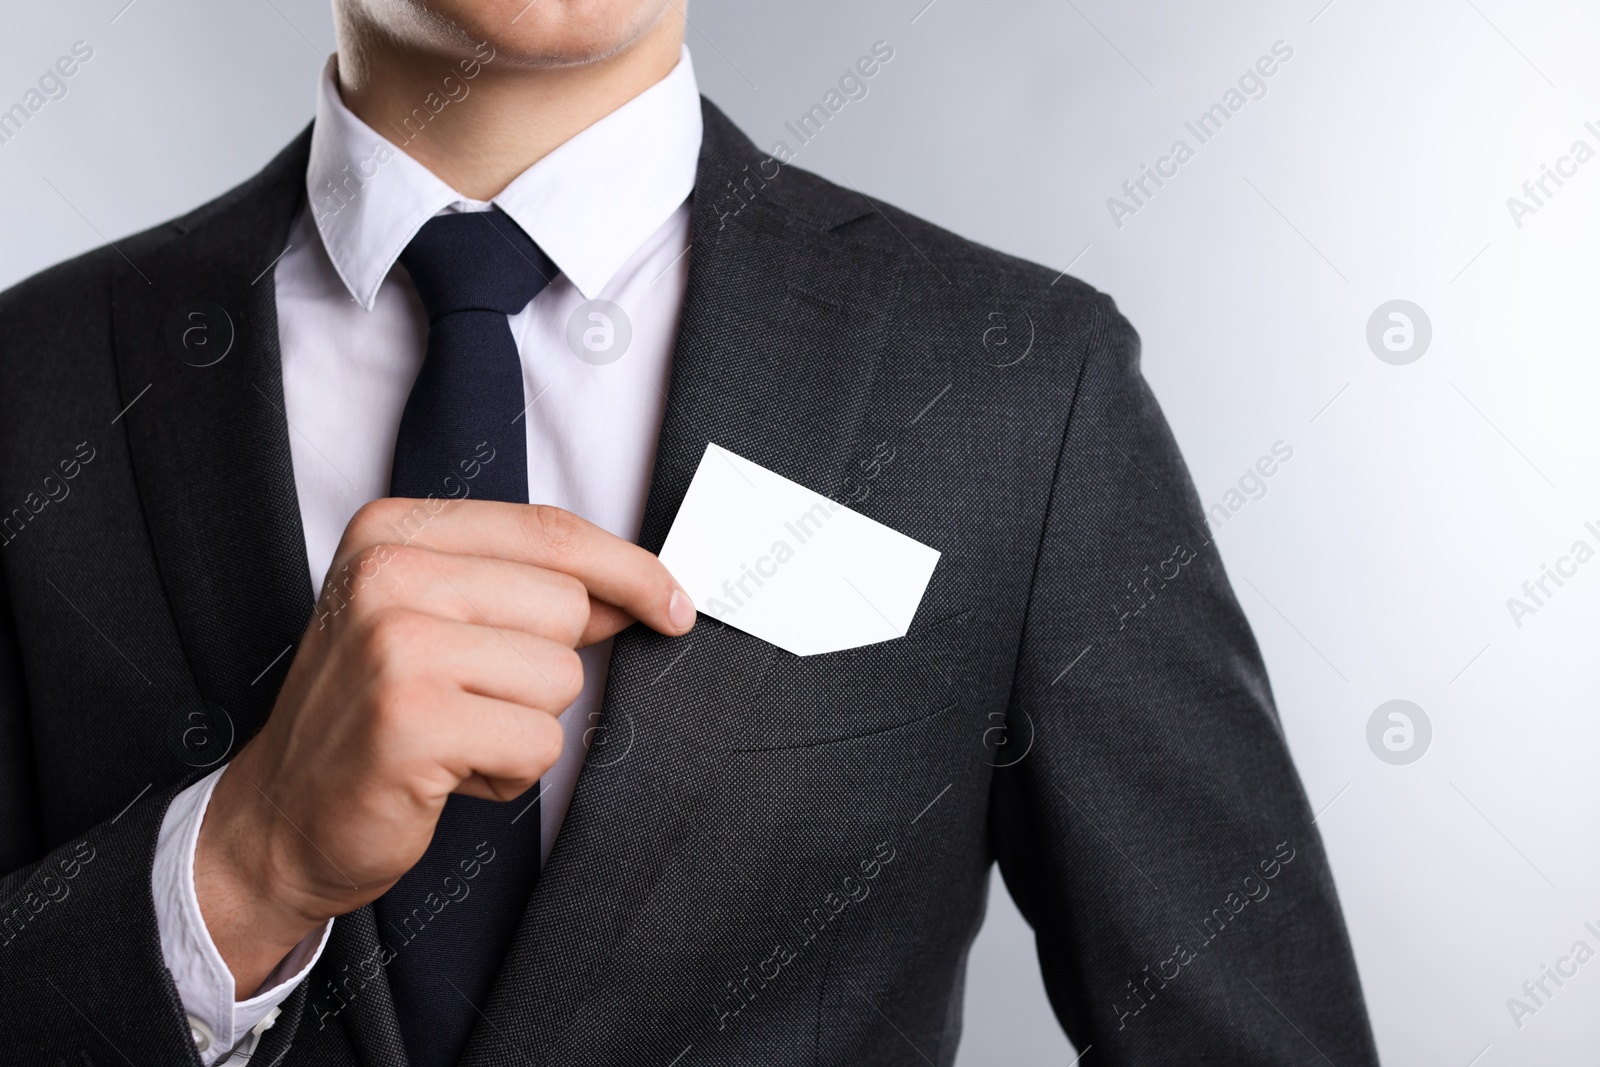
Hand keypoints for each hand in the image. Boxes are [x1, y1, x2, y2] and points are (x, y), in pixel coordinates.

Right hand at [193, 499, 695, 996]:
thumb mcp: (439, 622)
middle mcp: (387, 572)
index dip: (629, 569)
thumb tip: (643, 589)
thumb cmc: (375, 716)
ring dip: (524, 724)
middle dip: (545, 668)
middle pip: (567, 606)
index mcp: (394, 530)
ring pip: (559, 677)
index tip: (674, 603)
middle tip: (473, 697)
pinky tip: (448, 771)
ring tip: (455, 733)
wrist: (280, 816)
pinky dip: (508, 771)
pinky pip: (537, 741)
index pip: (550, 532)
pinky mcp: (411, 717)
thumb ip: (529, 591)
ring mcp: (394, 642)